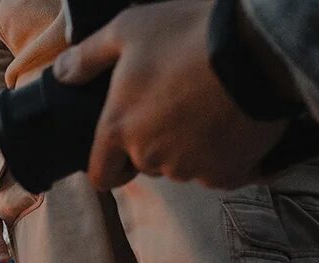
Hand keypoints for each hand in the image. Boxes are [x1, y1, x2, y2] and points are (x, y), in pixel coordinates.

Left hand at [53, 0, 288, 189]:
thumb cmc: (187, 36)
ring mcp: (190, 168)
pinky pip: (221, 173)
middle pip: (146, 164)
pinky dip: (226, 157)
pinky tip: (234, 126)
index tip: (123, 152)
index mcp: (119, 130)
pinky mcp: (227, 172)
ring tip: (209, 109)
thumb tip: (62, 73)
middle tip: (177, 107)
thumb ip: (88, 57)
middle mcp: (150, 156)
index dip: (109, 166)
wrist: (256, 49)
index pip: (101, 175)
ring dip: (191, 149)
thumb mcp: (127, 31)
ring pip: (183, 167)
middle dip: (156, 144)